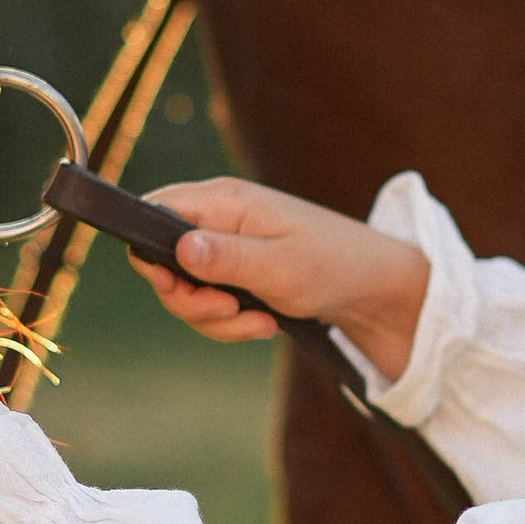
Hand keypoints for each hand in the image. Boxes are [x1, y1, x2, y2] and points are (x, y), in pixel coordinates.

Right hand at [130, 177, 430, 383]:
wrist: (373, 288)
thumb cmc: (333, 267)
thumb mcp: (280, 268)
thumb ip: (227, 259)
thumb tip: (177, 249)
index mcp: (223, 200)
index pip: (152, 211)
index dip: (151, 255)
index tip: (182, 289)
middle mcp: (218, 217)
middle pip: (160, 260)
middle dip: (188, 300)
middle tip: (227, 312)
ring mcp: (225, 246)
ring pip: (184, 290)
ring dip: (215, 319)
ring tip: (258, 323)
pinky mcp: (235, 272)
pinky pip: (209, 302)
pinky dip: (230, 322)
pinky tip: (265, 324)